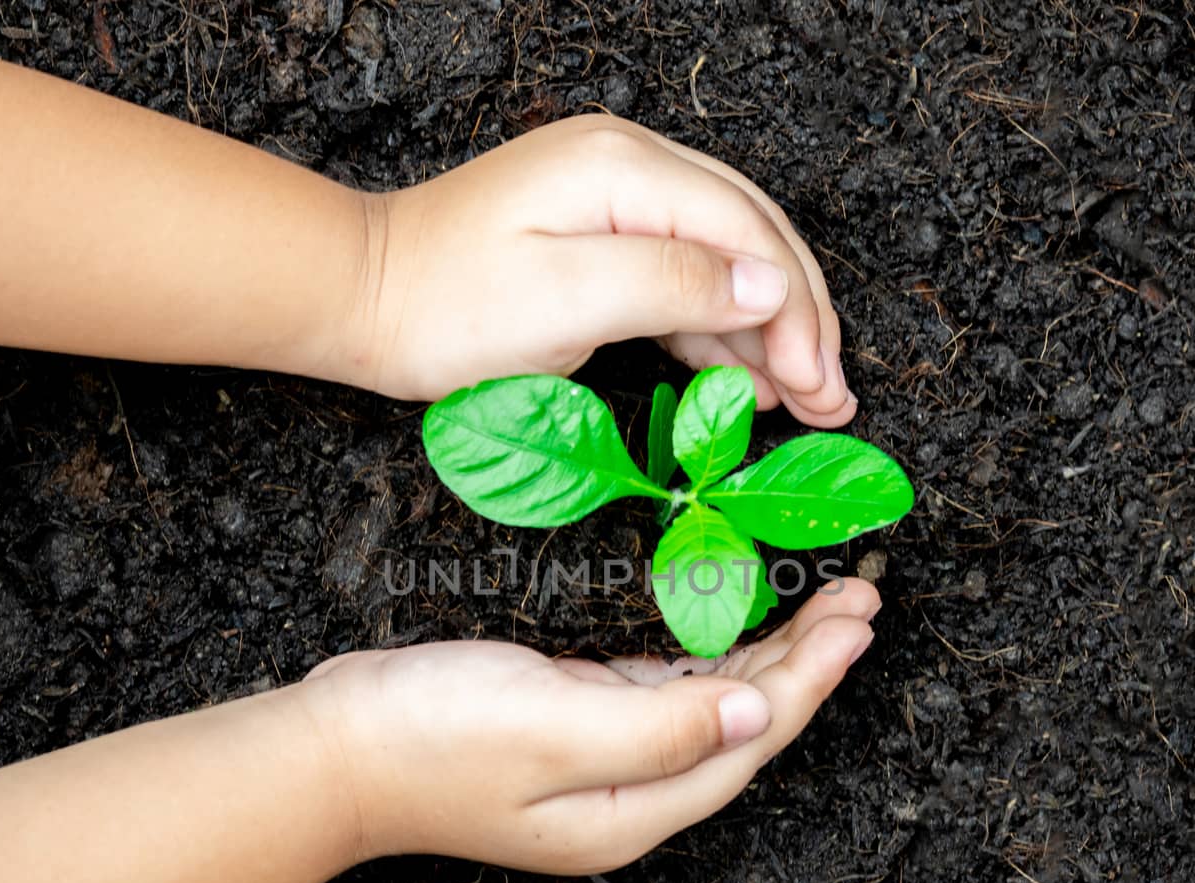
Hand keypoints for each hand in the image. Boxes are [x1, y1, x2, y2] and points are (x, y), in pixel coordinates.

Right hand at [297, 579, 878, 874]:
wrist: (334, 749)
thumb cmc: (430, 738)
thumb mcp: (552, 728)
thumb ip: (659, 726)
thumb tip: (756, 717)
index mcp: (636, 807)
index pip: (751, 740)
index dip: (812, 678)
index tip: (859, 619)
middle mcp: (631, 793)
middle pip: (743, 724)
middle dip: (807, 662)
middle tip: (862, 597)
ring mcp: (603, 761)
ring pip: (711, 703)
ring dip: (768, 653)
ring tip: (825, 605)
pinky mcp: (574, 722)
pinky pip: (664, 689)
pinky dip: (707, 653)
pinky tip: (733, 622)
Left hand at [335, 115, 855, 427]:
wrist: (364, 301)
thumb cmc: (446, 306)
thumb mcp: (567, 298)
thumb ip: (675, 284)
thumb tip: (769, 287)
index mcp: (625, 169)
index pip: (747, 230)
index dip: (796, 309)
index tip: (818, 382)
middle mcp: (628, 169)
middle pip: (749, 239)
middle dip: (799, 320)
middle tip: (830, 397)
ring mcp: (614, 202)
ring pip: (723, 262)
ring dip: (767, 332)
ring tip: (805, 401)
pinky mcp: (599, 241)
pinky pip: (681, 280)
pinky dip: (717, 332)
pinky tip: (746, 381)